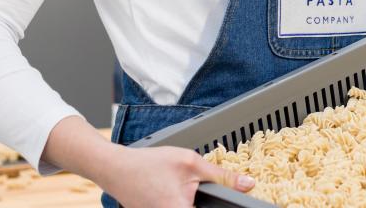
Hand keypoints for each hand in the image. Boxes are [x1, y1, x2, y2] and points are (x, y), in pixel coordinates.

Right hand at [104, 144, 254, 207]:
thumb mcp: (190, 162)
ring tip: (180, 186)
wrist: (116, 169)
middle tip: (192, 184)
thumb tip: (248, 185)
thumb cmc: (150, 163)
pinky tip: (175, 191)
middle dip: (207, 204)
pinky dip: (182, 203)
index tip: (222, 195)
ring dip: (195, 203)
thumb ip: (222, 176)